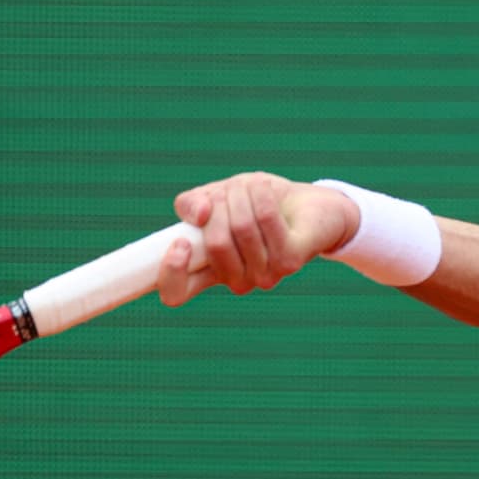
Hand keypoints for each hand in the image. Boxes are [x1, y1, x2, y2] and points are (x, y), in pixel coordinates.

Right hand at [156, 172, 359, 305]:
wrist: (308, 204)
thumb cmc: (255, 203)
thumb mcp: (214, 197)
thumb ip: (192, 205)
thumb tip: (199, 215)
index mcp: (210, 273)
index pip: (176, 293)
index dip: (170, 273)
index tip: (179, 243)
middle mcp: (237, 281)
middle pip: (214, 244)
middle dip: (218, 204)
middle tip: (227, 190)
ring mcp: (265, 276)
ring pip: (241, 227)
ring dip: (240, 193)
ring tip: (248, 185)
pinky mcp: (291, 261)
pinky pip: (265, 219)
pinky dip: (260, 193)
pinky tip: (263, 186)